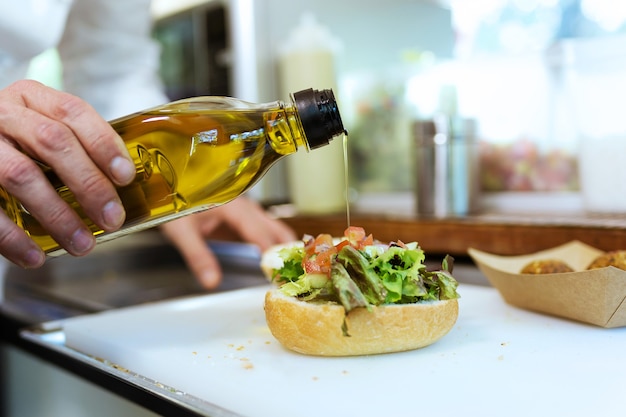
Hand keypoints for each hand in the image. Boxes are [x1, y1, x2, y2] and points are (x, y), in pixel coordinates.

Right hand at [0, 80, 135, 266]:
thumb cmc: (17, 146)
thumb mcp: (42, 132)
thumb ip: (75, 149)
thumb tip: (121, 192)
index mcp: (31, 98)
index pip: (73, 112)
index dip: (103, 143)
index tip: (125, 176)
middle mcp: (4, 113)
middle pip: (54, 141)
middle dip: (89, 184)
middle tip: (112, 219)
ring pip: (21, 175)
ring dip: (58, 216)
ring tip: (82, 244)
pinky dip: (13, 237)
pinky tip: (35, 257)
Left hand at [160, 197, 296, 288]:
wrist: (170, 188)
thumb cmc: (175, 205)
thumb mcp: (181, 231)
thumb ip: (197, 256)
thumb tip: (212, 281)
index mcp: (233, 206)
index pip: (259, 232)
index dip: (271, 253)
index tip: (279, 273)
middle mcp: (246, 207)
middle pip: (277, 230)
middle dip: (288, 252)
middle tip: (296, 276)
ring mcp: (248, 213)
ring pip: (276, 230)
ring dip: (285, 250)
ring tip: (293, 274)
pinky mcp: (245, 220)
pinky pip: (267, 233)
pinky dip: (276, 248)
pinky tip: (279, 264)